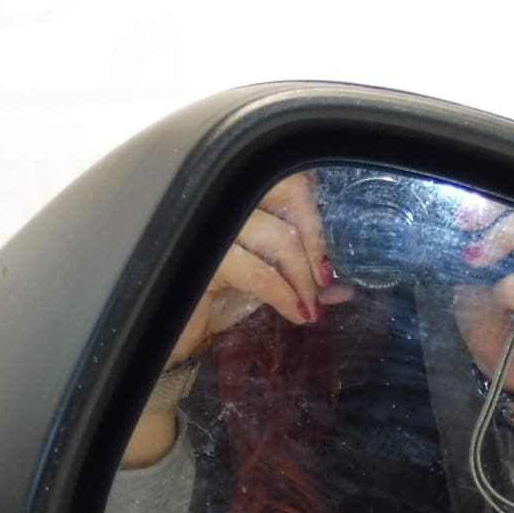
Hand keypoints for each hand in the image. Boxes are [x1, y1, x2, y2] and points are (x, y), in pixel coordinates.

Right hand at [169, 172, 354, 365]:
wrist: (169, 336)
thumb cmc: (208, 305)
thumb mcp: (261, 288)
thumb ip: (300, 282)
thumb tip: (344, 290)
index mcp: (233, 198)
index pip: (281, 176)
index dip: (311, 211)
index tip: (326, 258)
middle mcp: (219, 201)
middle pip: (281, 189)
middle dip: (312, 238)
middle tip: (324, 279)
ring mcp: (208, 225)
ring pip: (275, 234)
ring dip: (302, 275)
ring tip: (311, 305)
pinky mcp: (200, 259)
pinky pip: (257, 271)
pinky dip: (283, 293)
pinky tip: (296, 313)